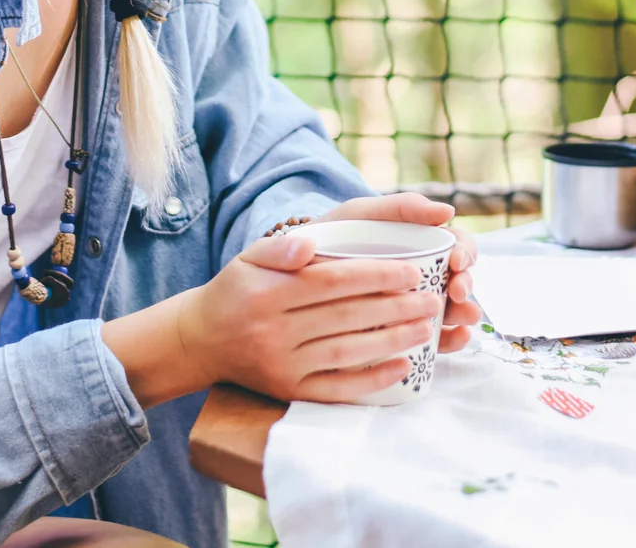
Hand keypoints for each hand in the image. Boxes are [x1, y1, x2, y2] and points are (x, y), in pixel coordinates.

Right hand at [175, 233, 442, 401]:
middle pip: (346, 317)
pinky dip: (370, 381)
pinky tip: (401, 367)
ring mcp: (281, 365)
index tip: (413, 272)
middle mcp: (273, 330)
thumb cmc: (236, 291)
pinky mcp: (288, 392)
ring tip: (428, 329)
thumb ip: (279, 247)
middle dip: (396, 307)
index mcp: (269, 292)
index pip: (333, 281)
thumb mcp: (248, 258)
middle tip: (433, 299)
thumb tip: (309, 244)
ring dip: (392, 341)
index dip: (376, 276)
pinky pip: (334, 389)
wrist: (202, 341)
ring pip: (346, 352)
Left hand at [317, 192, 480, 352]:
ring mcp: (413, 304)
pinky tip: (455, 338)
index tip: (456, 260)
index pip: (457, 244)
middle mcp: (423, 274)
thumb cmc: (333, 235)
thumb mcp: (363, 214)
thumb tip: (448, 210)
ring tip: (463, 321)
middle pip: (459, 278)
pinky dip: (451, 339)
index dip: (465, 251)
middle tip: (456, 292)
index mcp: (420, 242)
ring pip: (451, 309)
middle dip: (465, 285)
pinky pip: (433, 338)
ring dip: (464, 313)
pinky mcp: (401, 331)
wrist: (291, 272)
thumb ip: (401, 207)